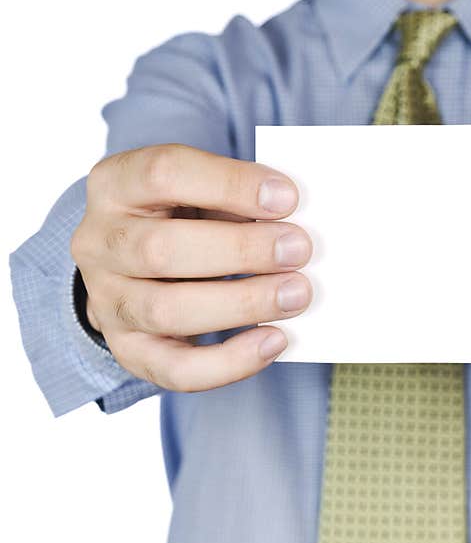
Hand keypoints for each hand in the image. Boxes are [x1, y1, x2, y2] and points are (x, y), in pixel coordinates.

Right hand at [71, 144, 311, 390]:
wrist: (135, 265)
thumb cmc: (184, 216)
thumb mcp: (201, 189)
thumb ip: (236, 199)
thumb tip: (292, 224)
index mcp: (116, 184)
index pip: (163, 173)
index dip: (230, 185)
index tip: (287, 197)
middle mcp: (99, 243)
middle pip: (161, 250)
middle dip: (240, 250)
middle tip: (298, 249)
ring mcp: (108, 300)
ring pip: (166, 311)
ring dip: (242, 304)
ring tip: (296, 294)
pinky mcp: (129, 349)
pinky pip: (175, 369)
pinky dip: (230, 361)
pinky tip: (275, 340)